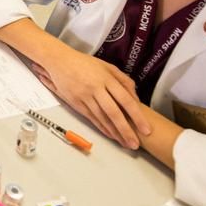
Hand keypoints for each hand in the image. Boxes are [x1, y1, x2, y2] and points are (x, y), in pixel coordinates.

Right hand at [32, 49, 149, 148]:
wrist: (60, 61)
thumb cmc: (84, 63)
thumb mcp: (107, 66)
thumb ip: (123, 80)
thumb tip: (135, 98)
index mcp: (106, 78)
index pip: (125, 100)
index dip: (137, 116)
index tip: (145, 128)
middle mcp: (96, 88)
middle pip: (114, 113)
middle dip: (126, 130)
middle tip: (135, 144)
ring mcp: (85, 96)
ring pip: (102, 118)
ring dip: (114, 133)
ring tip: (125, 143)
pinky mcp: (76, 103)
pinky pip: (92, 118)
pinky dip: (102, 128)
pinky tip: (110, 135)